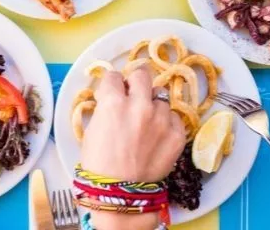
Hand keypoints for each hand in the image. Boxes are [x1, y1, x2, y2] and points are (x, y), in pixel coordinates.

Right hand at [81, 67, 185, 181]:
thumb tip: (113, 98)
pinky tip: (158, 135)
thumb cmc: (98, 165)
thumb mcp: (91, 131)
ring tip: (147, 122)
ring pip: (160, 97)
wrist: (121, 194)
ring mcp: (162, 119)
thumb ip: (104, 109)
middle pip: (142, 75)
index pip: (113, 76)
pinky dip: (167, 123)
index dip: (112, 84)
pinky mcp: (177, 134)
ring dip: (152, 105)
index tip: (113, 92)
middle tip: (133, 95)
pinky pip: (174, 117)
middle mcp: (140, 105)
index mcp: (113, 103)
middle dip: (135, 83)